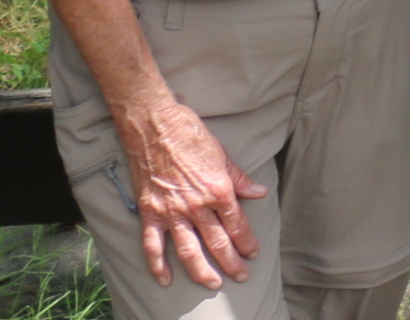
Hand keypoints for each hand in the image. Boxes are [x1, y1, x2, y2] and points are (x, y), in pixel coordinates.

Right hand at [116, 89, 265, 287]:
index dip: (247, 241)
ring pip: (189, 250)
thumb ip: (239, 178)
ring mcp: (172, 211)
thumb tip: (258, 193)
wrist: (153, 125)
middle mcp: (197, 206)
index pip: (237, 224)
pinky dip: (158, 264)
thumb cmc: (189, 134)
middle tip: (241, 276)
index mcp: (218, 190)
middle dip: (231, 262)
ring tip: (212, 285)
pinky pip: (153, 245)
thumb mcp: (221, 154)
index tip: (253, 253)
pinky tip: (165, 279)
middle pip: (218, 242)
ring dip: (202, 271)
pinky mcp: (150, 212)